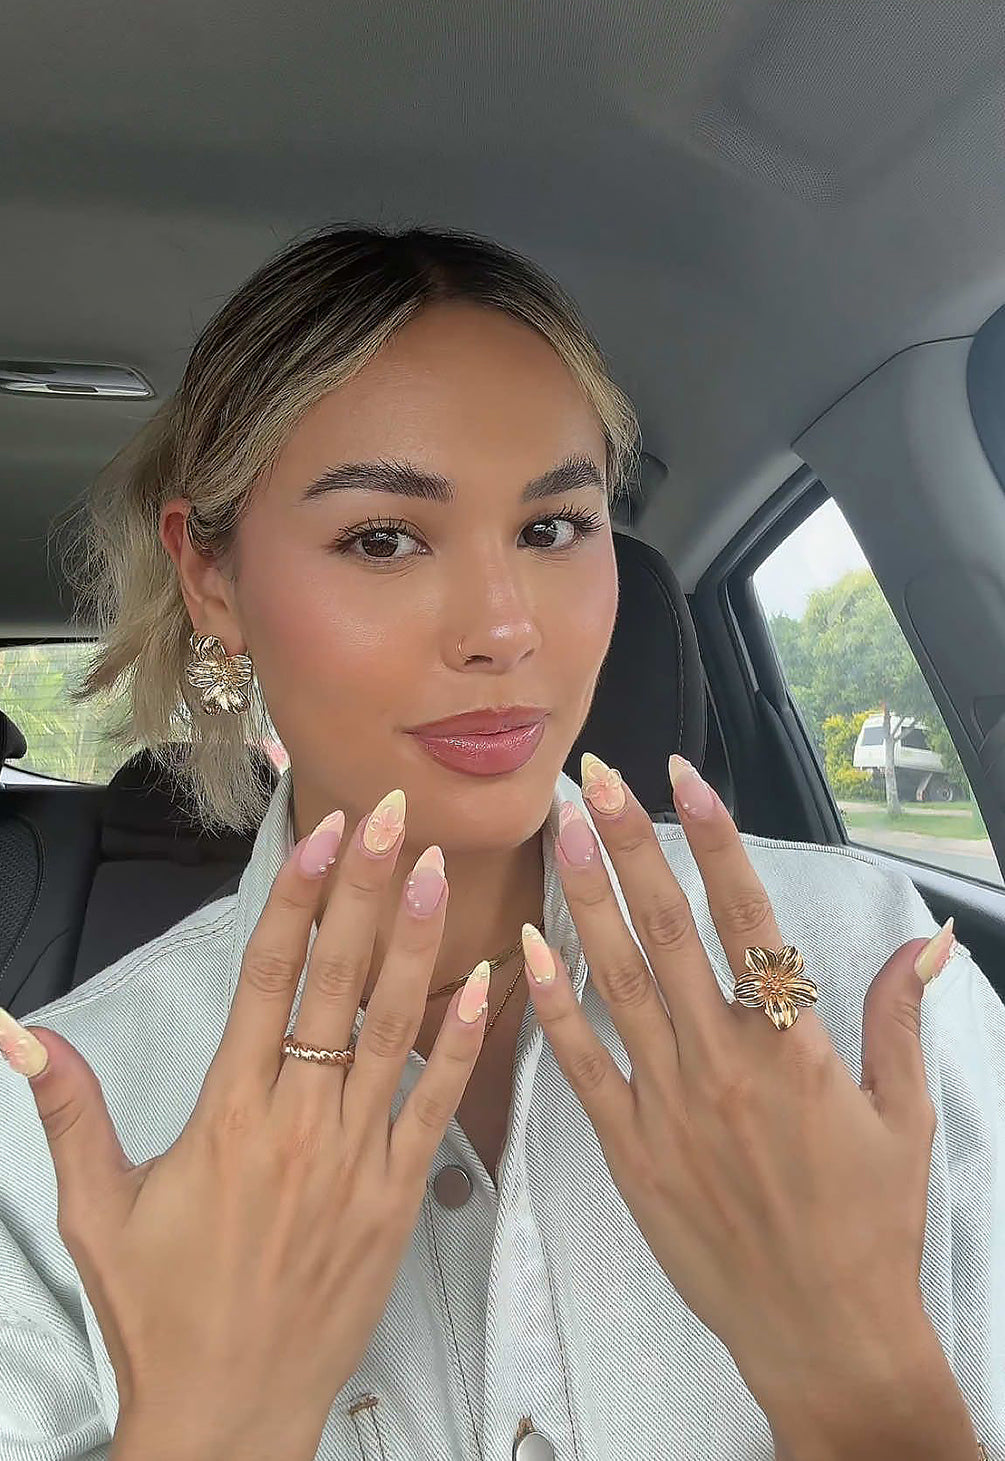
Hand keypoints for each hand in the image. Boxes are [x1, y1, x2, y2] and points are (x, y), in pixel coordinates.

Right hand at [13, 789, 488, 1458]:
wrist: (228, 1412)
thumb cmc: (161, 1311)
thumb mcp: (97, 1208)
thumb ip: (69, 1109)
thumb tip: (16, 1032)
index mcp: (228, 1114)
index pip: (267, 980)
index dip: (298, 899)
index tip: (322, 836)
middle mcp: (298, 1123)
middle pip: (338, 983)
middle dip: (367, 891)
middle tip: (393, 816)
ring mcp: (355, 1159)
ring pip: (395, 1030)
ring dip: (418, 945)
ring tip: (438, 871)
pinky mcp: (396, 1197)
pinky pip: (436, 1106)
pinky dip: (463, 1044)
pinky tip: (486, 985)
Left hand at [521, 753, 960, 1433]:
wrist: (822, 1332)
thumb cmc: (868, 1224)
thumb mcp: (904, 1117)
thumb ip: (901, 1019)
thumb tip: (923, 940)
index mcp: (794, 1047)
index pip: (748, 918)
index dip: (713, 840)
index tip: (680, 778)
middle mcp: (725, 1062)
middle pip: (669, 930)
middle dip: (630, 845)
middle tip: (593, 778)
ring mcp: (671, 1104)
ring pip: (618, 981)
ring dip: (586, 900)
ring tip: (563, 832)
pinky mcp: (632, 1148)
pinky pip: (584, 1064)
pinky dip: (552, 1005)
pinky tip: (525, 949)